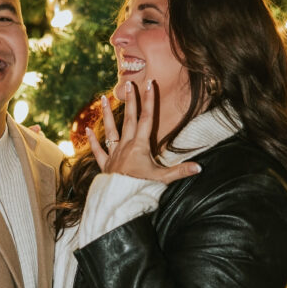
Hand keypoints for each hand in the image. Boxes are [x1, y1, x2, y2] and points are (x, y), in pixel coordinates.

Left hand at [85, 79, 200, 183]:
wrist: (120, 203)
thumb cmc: (142, 189)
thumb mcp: (163, 179)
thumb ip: (181, 171)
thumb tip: (200, 167)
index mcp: (140, 146)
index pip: (147, 119)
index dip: (149, 100)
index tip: (149, 84)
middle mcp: (126, 146)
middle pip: (129, 119)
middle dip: (131, 101)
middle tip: (129, 84)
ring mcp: (114, 155)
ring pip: (110, 130)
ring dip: (107, 114)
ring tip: (103, 98)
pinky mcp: (106, 165)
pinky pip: (98, 151)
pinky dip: (92, 140)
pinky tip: (86, 129)